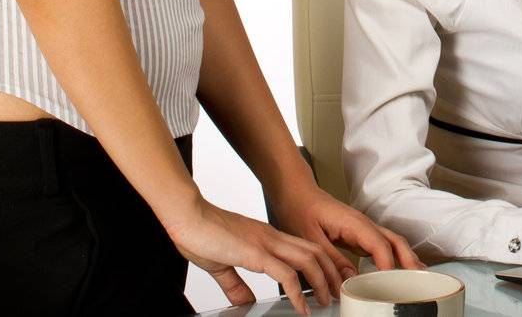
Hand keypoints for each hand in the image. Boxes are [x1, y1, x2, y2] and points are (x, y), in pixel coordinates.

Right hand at [161, 195, 343, 312]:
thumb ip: (235, 284)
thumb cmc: (199, 233)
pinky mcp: (255, 253)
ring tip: (325, 301)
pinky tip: (301, 305)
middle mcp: (271, 237)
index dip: (319, 266)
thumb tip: (245, 301)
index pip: (303, 249)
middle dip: (329, 274)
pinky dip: (298, 291)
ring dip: (321, 282)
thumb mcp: (221, 265)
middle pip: (314, 252)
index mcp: (265, 238)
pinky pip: (286, 273)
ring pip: (308, 260)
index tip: (325, 284)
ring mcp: (266, 243)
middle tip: (335, 294)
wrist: (186, 216)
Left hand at [271, 184, 422, 275]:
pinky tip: (395, 269)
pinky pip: (381, 245)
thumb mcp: (311, 238)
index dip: (387, 264)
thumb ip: (331, 259)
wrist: (296, 193)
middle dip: (408, 259)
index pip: (378, 244)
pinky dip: (392, 257)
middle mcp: (363, 224)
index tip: (392, 282)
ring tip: (415, 277)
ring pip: (391, 242)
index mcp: (353, 223)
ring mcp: (363, 228)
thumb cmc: (301, 210)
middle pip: (394, 240)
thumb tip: (349, 279)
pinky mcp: (359, 233)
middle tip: (418, 280)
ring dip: (404, 258)